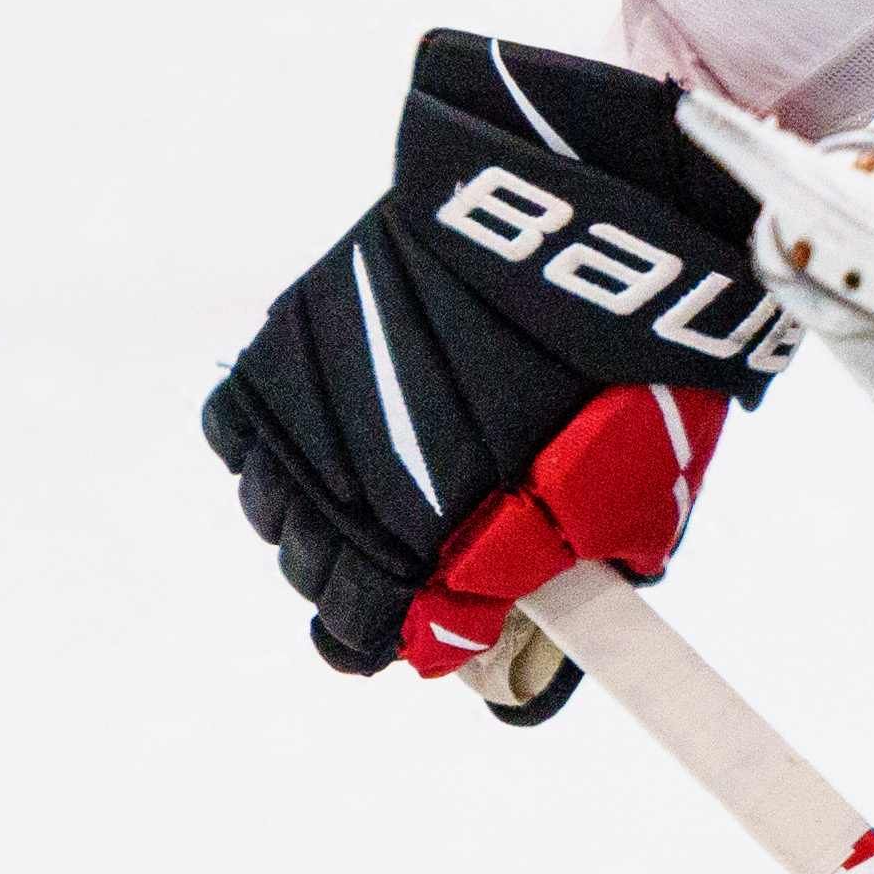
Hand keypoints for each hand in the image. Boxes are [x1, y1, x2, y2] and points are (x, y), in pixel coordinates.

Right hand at [203, 33, 797, 690]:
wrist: (589, 214)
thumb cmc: (631, 366)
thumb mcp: (634, 500)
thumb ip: (573, 580)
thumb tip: (537, 659)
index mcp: (437, 543)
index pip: (361, 633)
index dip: (387, 639)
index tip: (416, 629)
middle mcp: (357, 485)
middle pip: (313, 575)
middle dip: (354, 582)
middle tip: (402, 561)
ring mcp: (314, 409)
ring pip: (271, 508)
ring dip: (311, 518)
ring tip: (365, 499)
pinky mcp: (289, 338)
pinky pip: (238, 427)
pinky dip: (269, 447)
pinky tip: (321, 440)